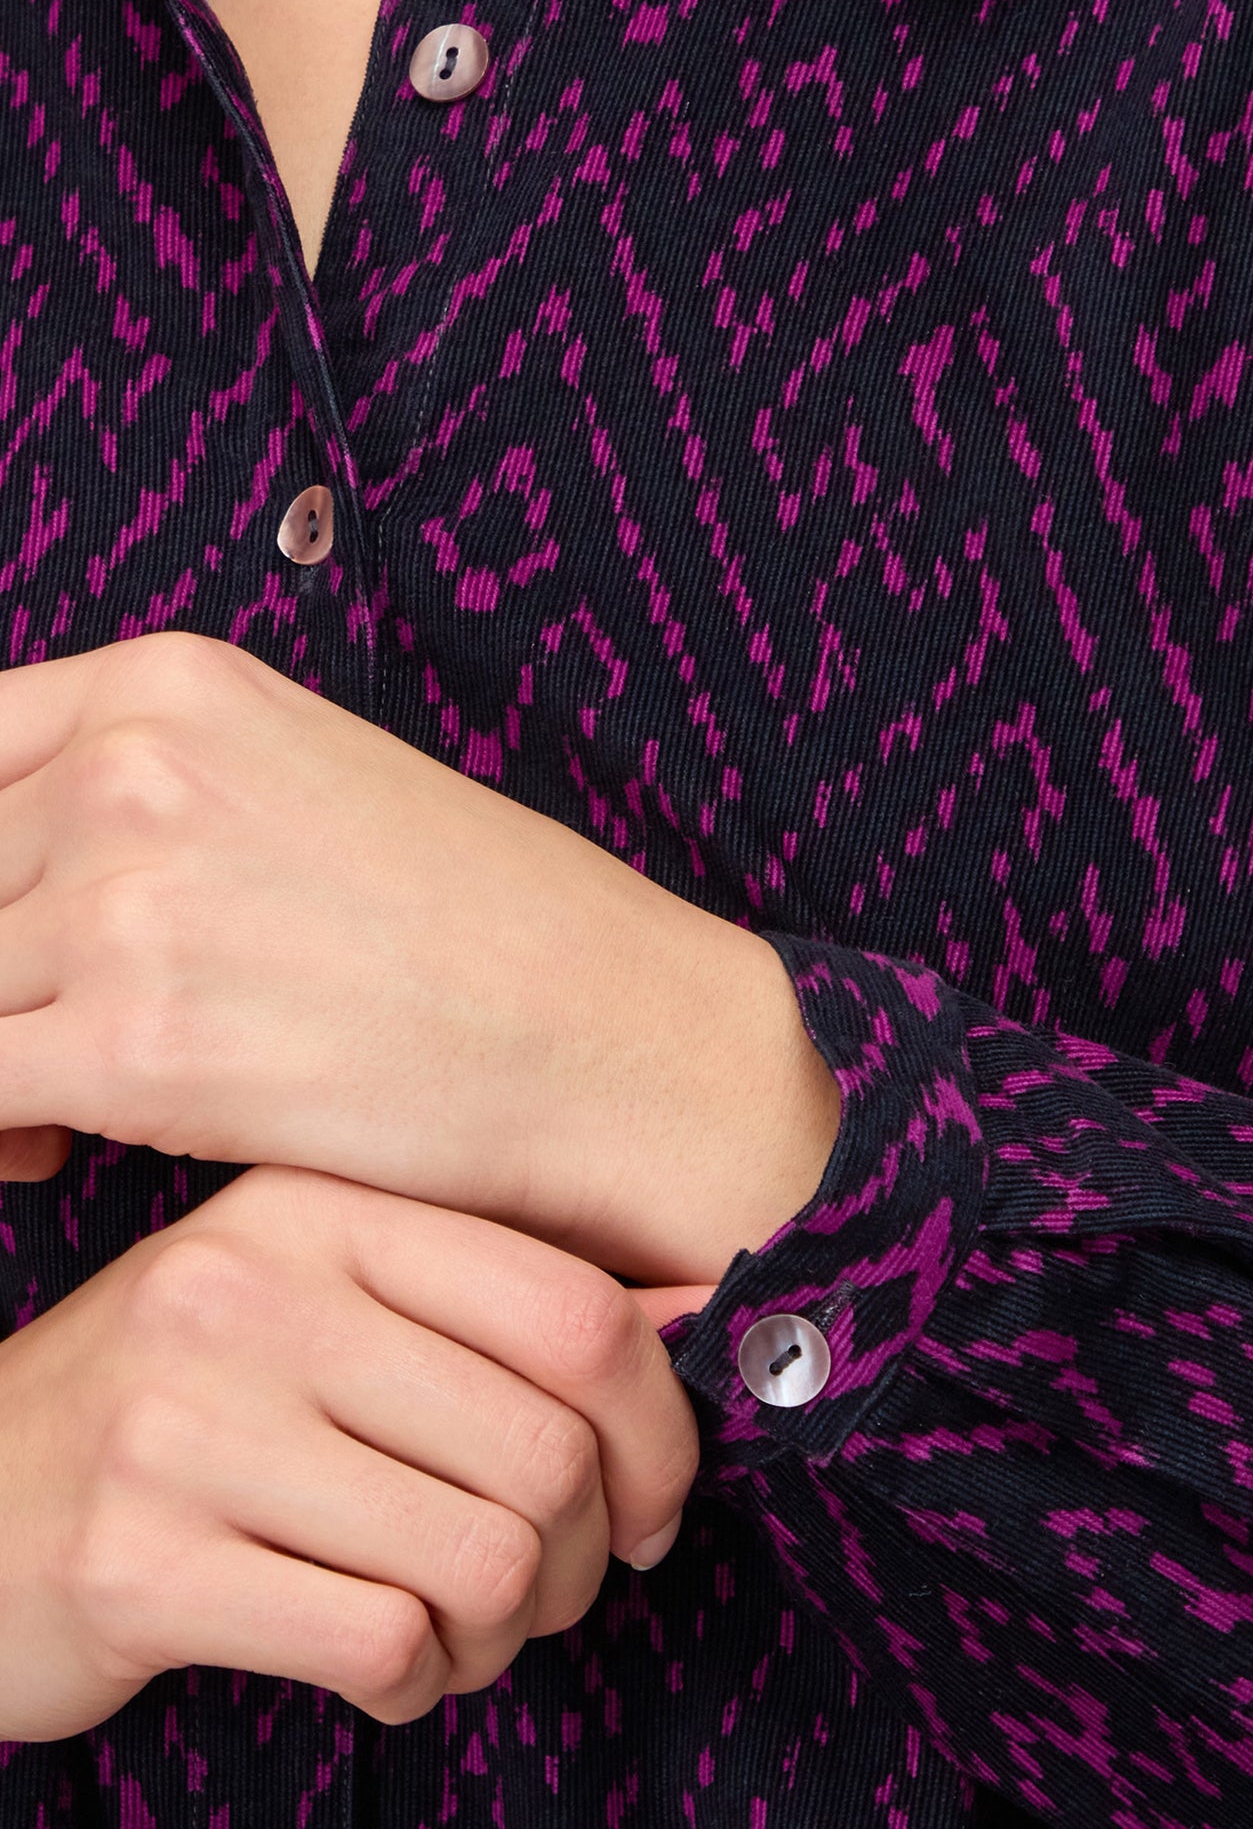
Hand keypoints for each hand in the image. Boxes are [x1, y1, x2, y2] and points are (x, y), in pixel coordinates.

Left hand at [0, 630, 840, 1283]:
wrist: (610, 1034)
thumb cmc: (472, 922)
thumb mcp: (293, 779)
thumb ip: (137, 794)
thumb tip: (5, 882)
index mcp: (167, 683)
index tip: (4, 925)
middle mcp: (132, 769)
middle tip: (24, 1032)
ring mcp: (131, 901)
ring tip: (49, 1103)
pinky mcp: (139, 1045)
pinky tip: (50, 1150)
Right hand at [0, 1161, 703, 1743]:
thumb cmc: (191, 1406)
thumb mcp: (328, 1304)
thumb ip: (495, 1299)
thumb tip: (714, 1304)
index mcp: (320, 1206)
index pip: (574, 1307)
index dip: (662, 1427)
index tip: (657, 1499)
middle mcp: (250, 1291)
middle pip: (543, 1449)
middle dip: (588, 1555)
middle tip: (552, 1587)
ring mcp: (183, 1425)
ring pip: (481, 1558)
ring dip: (508, 1630)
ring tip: (468, 1627)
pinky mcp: (137, 1564)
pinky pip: (383, 1643)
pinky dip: (421, 1680)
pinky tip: (389, 1663)